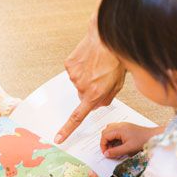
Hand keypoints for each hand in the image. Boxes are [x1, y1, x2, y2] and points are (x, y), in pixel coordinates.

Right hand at [56, 23, 125, 142]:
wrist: (107, 38)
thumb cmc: (115, 60)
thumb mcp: (118, 84)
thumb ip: (107, 98)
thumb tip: (97, 104)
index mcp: (94, 95)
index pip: (77, 117)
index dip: (67, 129)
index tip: (58, 138)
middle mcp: (82, 87)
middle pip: (83, 96)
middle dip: (91, 91)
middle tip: (101, 78)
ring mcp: (74, 76)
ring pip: (79, 83)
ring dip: (87, 78)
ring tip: (97, 66)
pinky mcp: (69, 65)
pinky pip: (74, 71)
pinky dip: (81, 68)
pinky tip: (90, 60)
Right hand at [100, 123, 162, 157]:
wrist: (152, 136)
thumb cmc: (142, 140)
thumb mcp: (128, 148)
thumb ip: (116, 152)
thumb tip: (106, 154)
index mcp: (119, 129)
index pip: (104, 136)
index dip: (103, 145)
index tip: (106, 153)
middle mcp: (120, 125)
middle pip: (105, 132)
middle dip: (104, 142)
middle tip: (109, 150)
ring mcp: (123, 125)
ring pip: (109, 130)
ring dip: (108, 138)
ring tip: (113, 147)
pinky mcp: (126, 127)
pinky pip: (115, 129)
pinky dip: (113, 136)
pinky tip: (118, 143)